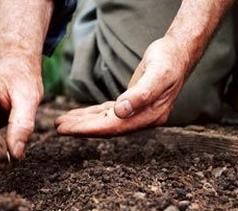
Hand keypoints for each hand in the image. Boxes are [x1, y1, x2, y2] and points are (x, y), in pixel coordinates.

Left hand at [56, 36, 188, 136]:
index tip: (68, 129)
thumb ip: (140, 94)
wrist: (179, 53)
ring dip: (84, 122)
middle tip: (58, 127)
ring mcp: (138, 113)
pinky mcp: (132, 104)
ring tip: (63, 122)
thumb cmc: (169, 62)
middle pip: (106, 127)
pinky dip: (93, 114)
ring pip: (105, 121)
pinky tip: (80, 115)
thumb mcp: (157, 75)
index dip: (89, 129)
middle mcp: (142, 119)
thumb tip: (120, 112)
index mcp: (149, 116)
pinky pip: (108, 113)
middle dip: (82, 128)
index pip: (113, 127)